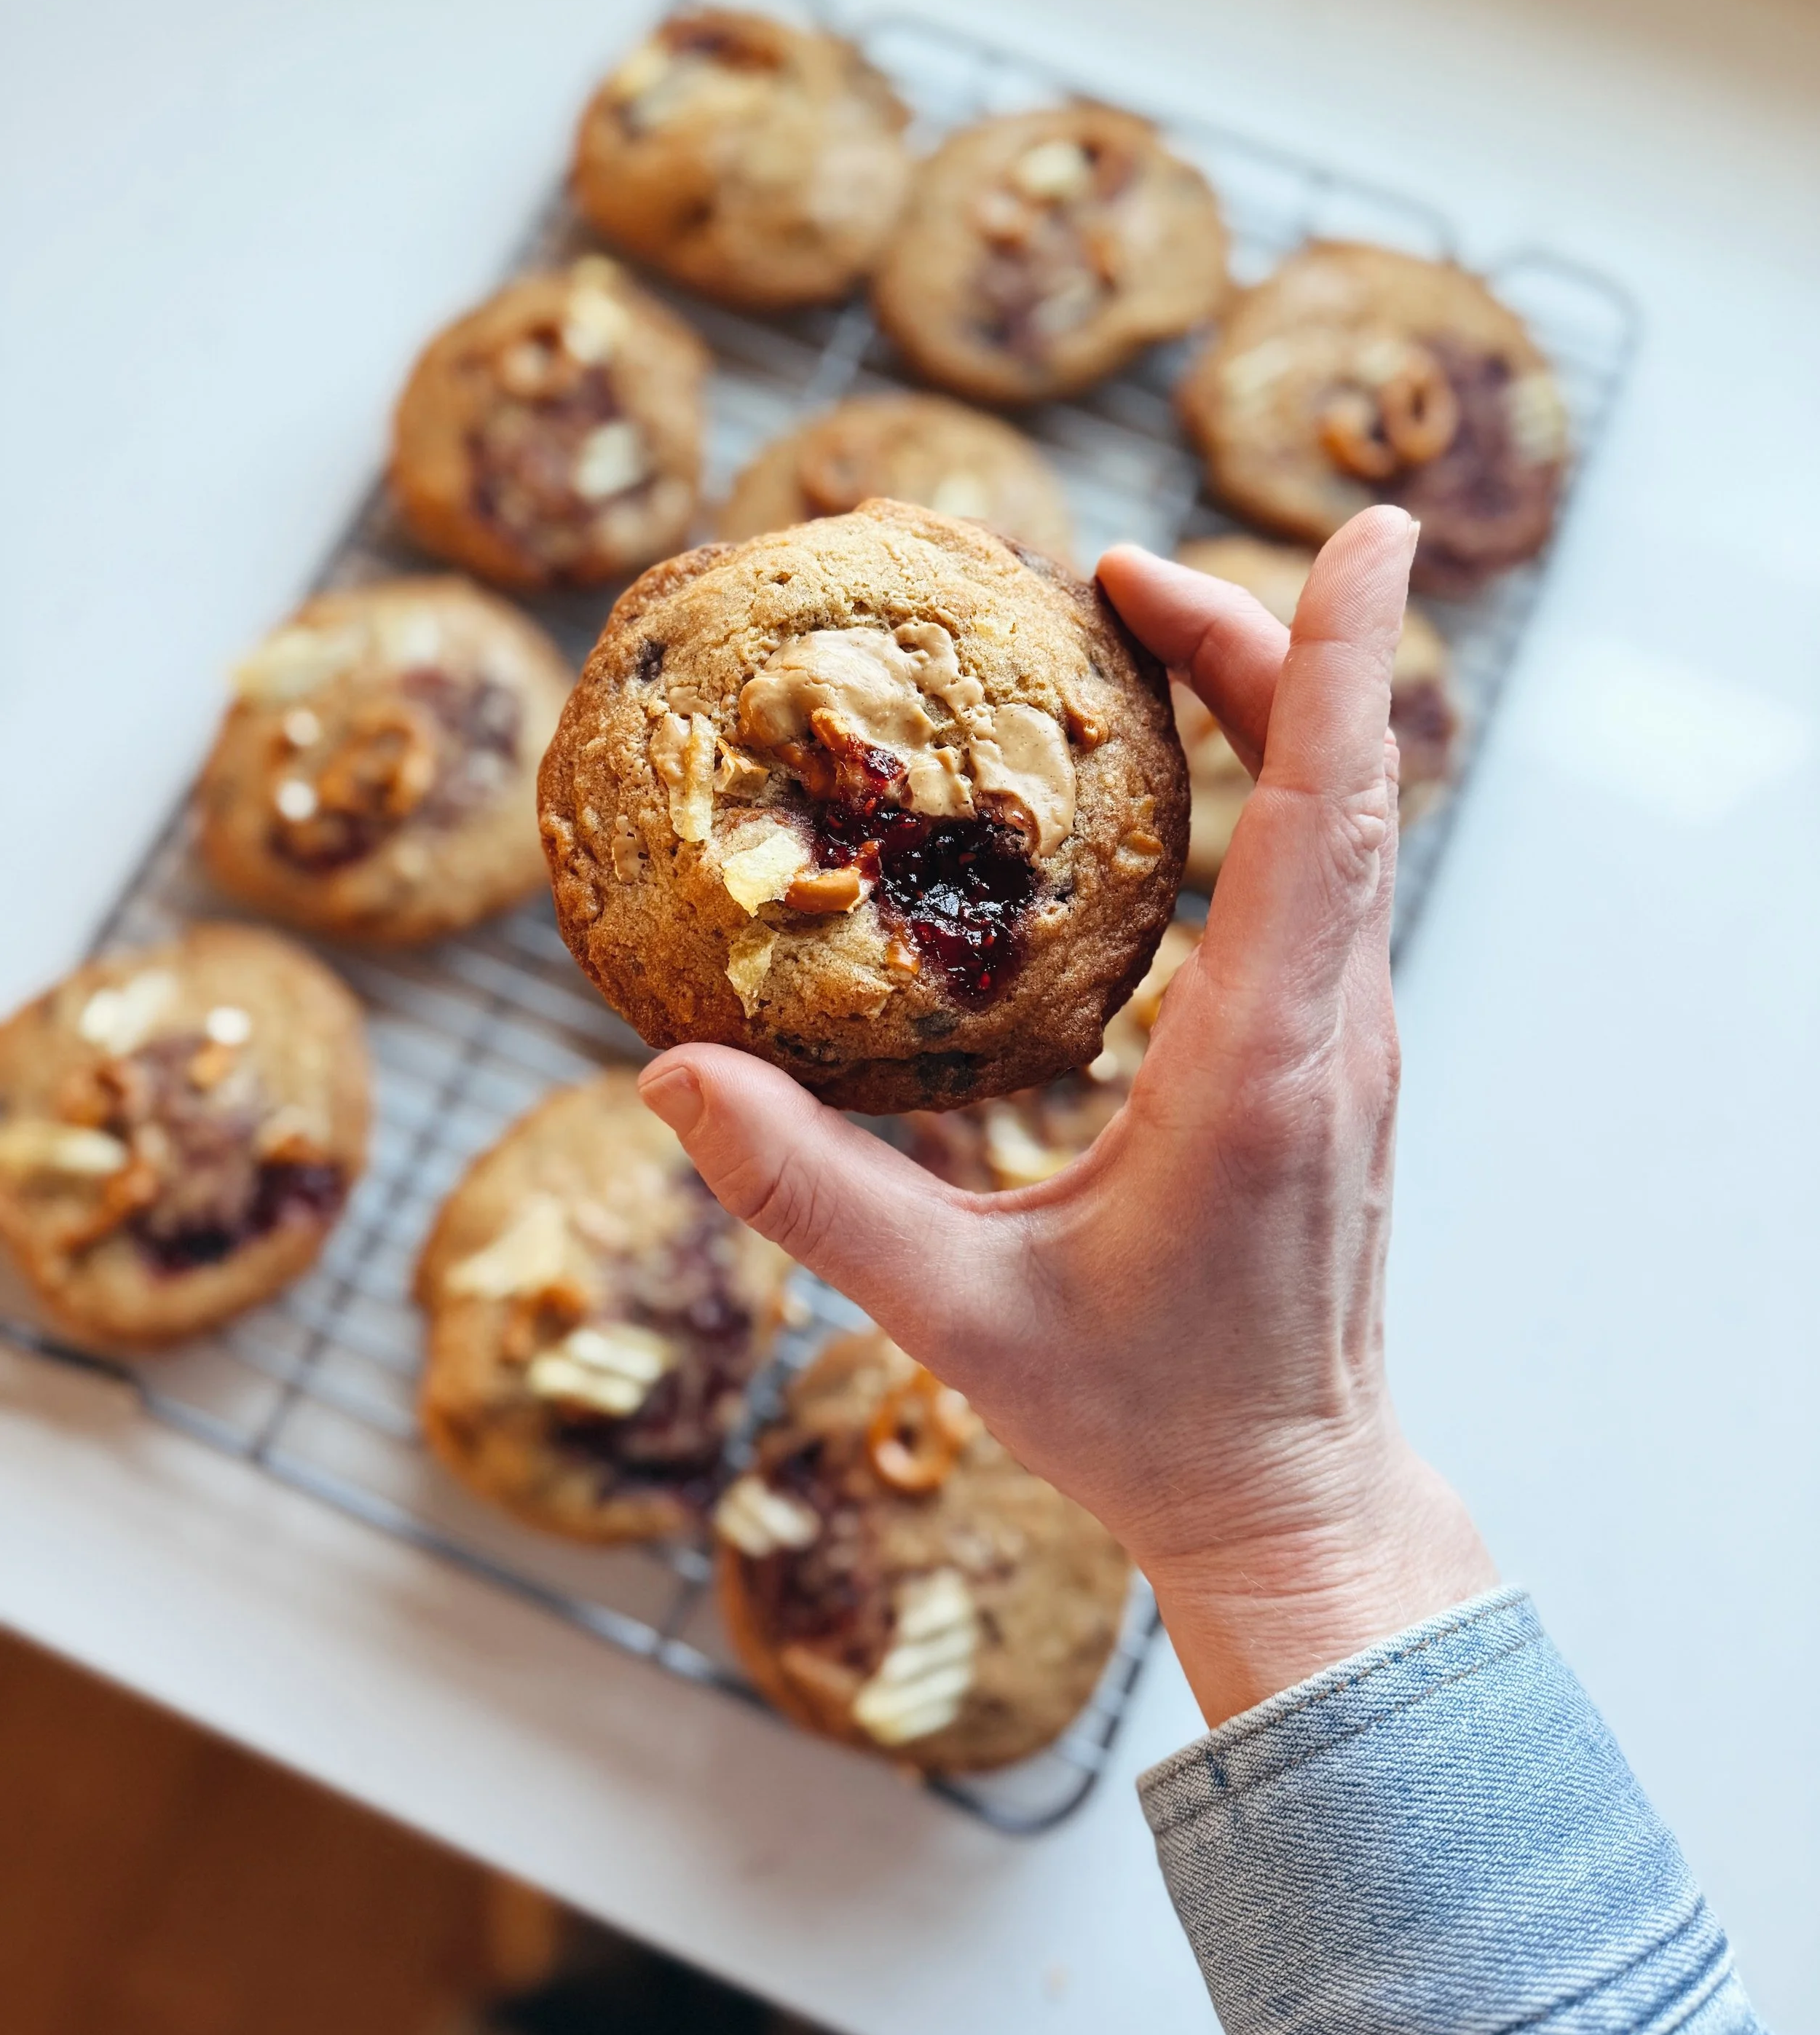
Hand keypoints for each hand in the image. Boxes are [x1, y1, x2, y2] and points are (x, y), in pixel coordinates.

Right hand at [637, 504, 1494, 1727]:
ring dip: (1267, 704)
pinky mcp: (1330, 1058)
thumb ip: (812, 1196)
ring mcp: (1347, 1042)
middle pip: (1340, 784)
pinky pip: (1321, 877)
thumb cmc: (1143, 1421)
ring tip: (1139, 629)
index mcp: (1259, 1071)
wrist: (1288, 1502)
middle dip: (1253, 644)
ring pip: (1342, 824)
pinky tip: (1181, 771)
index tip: (1365, 531)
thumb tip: (668, 1079)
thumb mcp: (956, 1316)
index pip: (1322, 818)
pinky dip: (1271, 782)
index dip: (1336, 659)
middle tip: (1120, 572)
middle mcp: (1330, 1033)